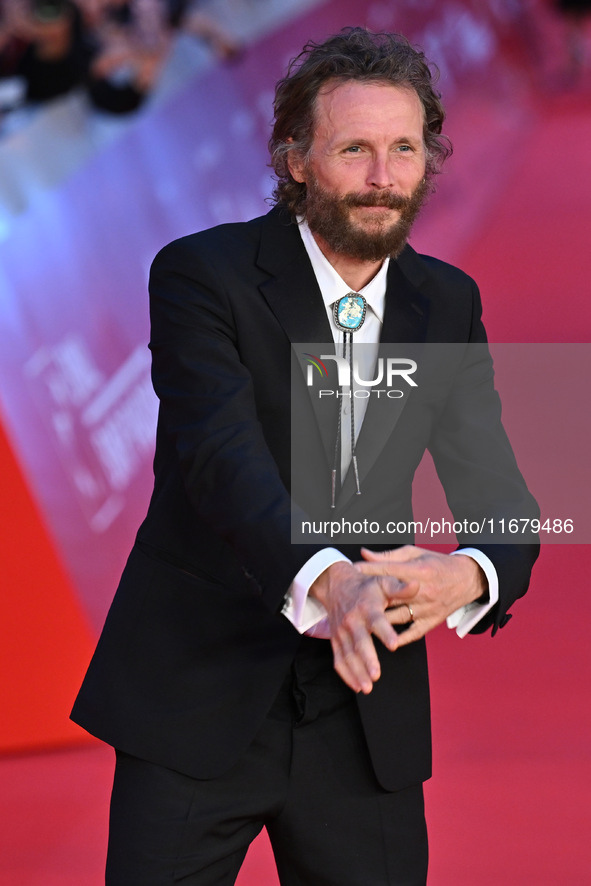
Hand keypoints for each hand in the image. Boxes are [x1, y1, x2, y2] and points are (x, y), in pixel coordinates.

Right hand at [309, 561, 416, 694]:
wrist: (336, 585)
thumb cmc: (365, 586)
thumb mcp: (383, 582)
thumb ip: (400, 587)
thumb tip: (417, 585)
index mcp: (367, 608)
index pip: (377, 621)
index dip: (385, 633)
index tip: (394, 645)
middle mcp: (352, 621)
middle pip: (359, 642)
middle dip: (367, 660)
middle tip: (376, 675)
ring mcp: (342, 632)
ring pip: (348, 655)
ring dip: (356, 672)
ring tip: (367, 687)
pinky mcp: (335, 640)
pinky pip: (338, 659)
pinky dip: (345, 674)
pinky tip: (356, 685)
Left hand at [356, 546, 486, 648]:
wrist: (467, 579)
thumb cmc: (437, 563)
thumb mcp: (414, 554)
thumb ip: (388, 557)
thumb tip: (364, 554)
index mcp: (418, 571)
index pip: (389, 571)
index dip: (369, 571)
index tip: (352, 571)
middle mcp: (422, 591)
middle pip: (390, 596)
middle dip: (370, 598)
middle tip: (350, 601)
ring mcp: (427, 608)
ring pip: (397, 617)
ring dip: (379, 620)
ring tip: (360, 622)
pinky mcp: (432, 622)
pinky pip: (412, 633)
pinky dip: (398, 638)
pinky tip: (383, 639)